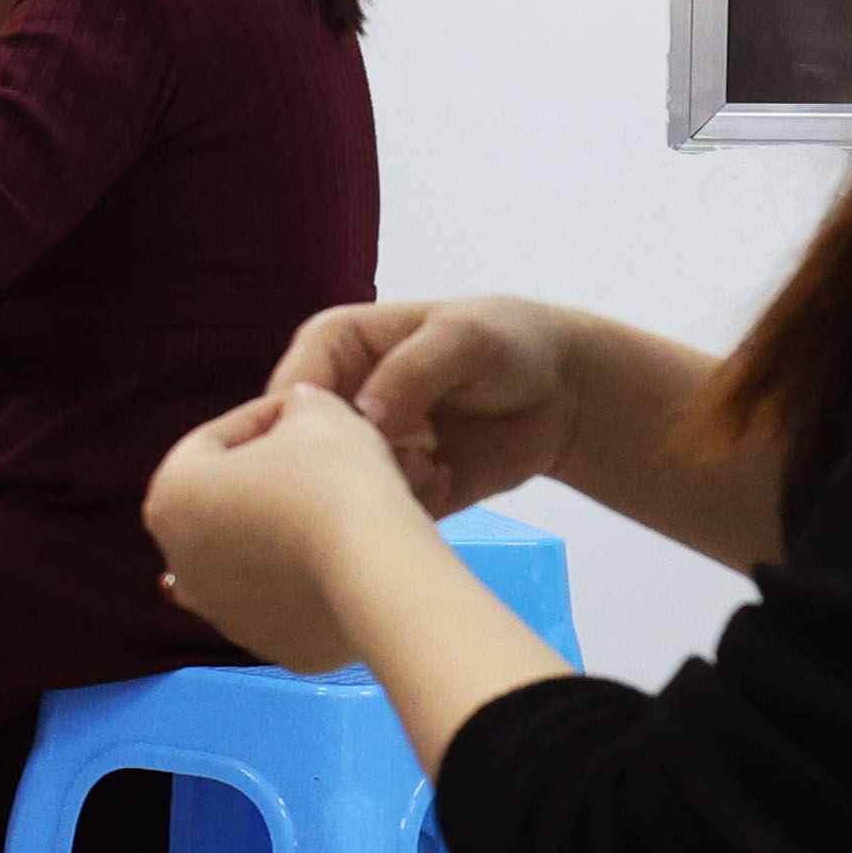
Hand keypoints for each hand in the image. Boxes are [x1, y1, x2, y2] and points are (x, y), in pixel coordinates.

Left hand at [144, 385, 425, 674]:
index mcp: (171, 498)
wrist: (379, 568)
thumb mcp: (317, 412)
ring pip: (253, 560)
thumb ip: (296, 405)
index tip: (307, 413)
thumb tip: (296, 413)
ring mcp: (224, 615)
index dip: (264, 418)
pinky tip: (343, 563)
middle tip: (323, 462)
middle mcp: (180, 563)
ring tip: (337, 513)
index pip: (214, 441)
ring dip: (284, 534)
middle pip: (226, 505)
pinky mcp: (274, 648)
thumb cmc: (333, 477)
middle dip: (268, 480)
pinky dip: (307, 583)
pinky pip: (288, 603)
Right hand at [269, 296, 577, 514]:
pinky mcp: (394, 492)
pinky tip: (444, 481)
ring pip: (336, 487)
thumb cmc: (506, 343)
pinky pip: (378, 515)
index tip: (340, 442)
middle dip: (342, 461)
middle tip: (401, 457)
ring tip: (431, 466)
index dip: (297, 419)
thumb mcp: (462, 337)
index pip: (290, 387)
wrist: (561, 395)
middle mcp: (337, 402)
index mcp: (335, 349)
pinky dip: (409, 506)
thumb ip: (410, 370)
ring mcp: (364, 451)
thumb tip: (364, 414)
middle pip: (301, 447)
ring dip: (380, 485)